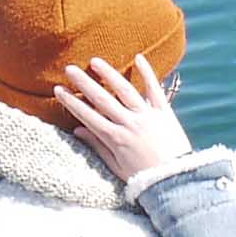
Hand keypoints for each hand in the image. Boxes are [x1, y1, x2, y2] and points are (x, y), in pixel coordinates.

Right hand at [54, 55, 191, 182]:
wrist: (177, 179)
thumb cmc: (145, 176)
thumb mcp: (117, 165)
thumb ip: (98, 146)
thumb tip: (77, 130)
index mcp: (115, 138)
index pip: (88, 116)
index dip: (71, 102)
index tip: (58, 89)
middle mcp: (130, 124)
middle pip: (103, 100)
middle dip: (84, 84)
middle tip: (70, 69)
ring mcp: (148, 117)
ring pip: (125, 91)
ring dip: (109, 75)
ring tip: (95, 61)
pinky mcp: (165, 113)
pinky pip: (155, 90)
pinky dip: (147, 73)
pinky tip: (139, 57)